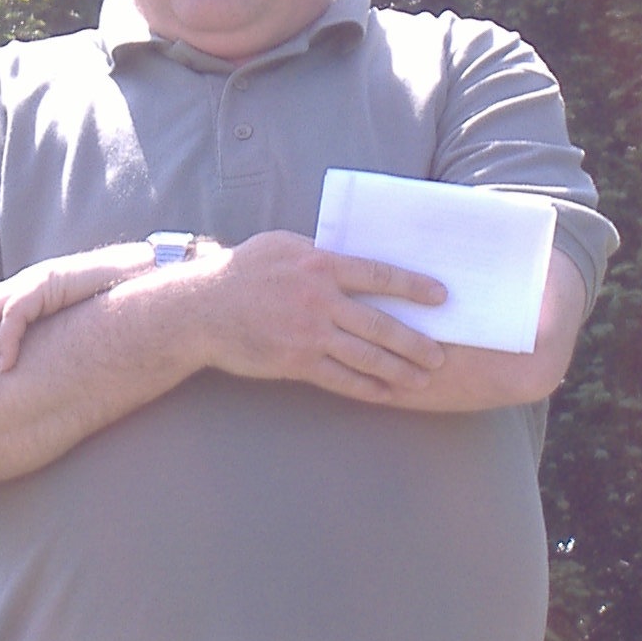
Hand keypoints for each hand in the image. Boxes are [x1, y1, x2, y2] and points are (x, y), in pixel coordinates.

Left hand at [0, 246, 146, 388]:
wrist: (128, 277)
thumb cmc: (94, 307)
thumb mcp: (53, 324)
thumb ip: (30, 337)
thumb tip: (10, 370)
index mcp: (12, 289)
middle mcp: (14, 283)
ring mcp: (29, 282)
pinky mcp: (45, 284)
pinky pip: (14, 315)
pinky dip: (5, 342)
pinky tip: (7, 368)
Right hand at [187, 231, 448, 401]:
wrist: (201, 309)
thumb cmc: (242, 272)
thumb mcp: (281, 247)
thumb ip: (319, 253)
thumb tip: (352, 255)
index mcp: (319, 264)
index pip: (378, 274)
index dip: (413, 287)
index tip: (441, 297)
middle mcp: (318, 299)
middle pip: (380, 324)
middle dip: (415, 342)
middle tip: (440, 355)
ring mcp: (307, 333)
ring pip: (365, 356)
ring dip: (398, 370)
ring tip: (422, 378)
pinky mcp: (294, 361)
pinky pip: (339, 378)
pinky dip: (366, 388)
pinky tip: (385, 393)